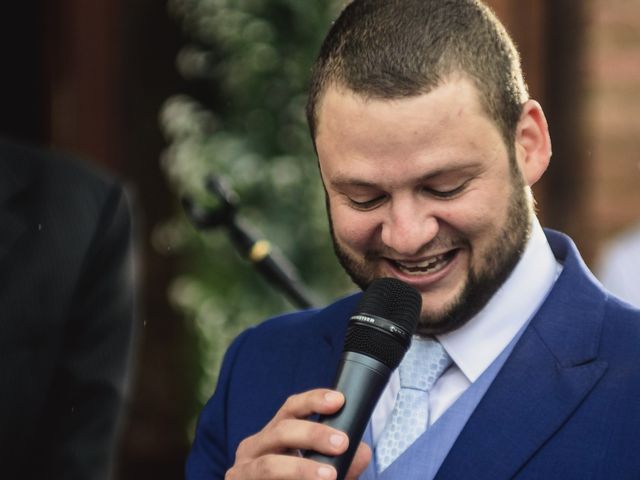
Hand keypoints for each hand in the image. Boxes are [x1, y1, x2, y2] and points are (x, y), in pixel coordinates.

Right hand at [225, 388, 371, 479]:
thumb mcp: (318, 472)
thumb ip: (341, 464)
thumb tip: (363, 452)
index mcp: (274, 435)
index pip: (291, 408)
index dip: (314, 400)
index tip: (339, 400)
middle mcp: (255, 446)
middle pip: (282, 430)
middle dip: (313, 434)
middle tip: (341, 443)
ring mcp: (243, 469)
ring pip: (269, 464)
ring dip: (301, 469)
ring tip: (329, 476)